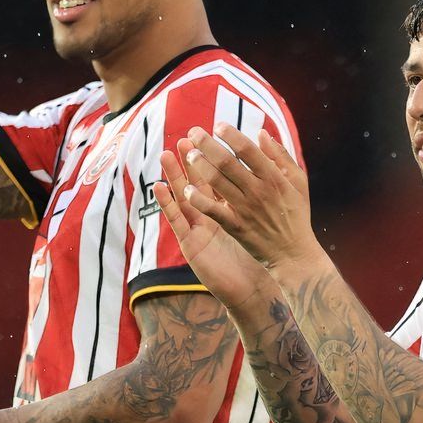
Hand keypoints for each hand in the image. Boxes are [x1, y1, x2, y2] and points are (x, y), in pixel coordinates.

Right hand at [154, 148, 278, 308]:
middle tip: (183, 137)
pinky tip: (158, 187)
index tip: (212, 133)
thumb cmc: (259, 254)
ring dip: (173, 176)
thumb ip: (261, 193)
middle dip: (191, 160)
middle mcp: (210, 216)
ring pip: (183, 197)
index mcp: (227, 209)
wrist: (255, 288)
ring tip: (164, 154)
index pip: (219, 178)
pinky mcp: (191, 244)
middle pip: (198, 184)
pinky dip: (167, 203)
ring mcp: (199, 229)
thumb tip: (265, 168)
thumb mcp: (261, 219)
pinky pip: (178, 220)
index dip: (214, 157)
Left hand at [160, 124, 318, 272]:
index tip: (218, 125)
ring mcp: (246, 209)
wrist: (294, 253)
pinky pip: (213, 210)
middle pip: (227, 162)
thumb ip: (281, 156)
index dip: (230, 134)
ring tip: (189, 155)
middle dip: (207, 144)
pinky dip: (199, 199)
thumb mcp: (298, 182)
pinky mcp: (236, 226)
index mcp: (274, 178)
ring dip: (199, 166)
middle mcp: (259, 191)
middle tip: (193, 132)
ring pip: (216, 182)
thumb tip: (262, 133)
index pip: (247, 150)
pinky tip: (187, 189)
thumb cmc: (296, 214)